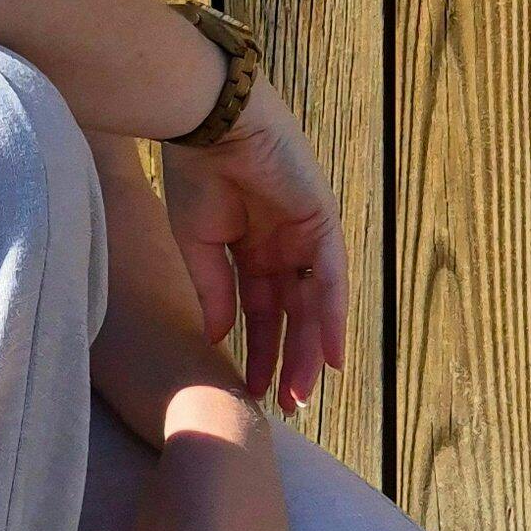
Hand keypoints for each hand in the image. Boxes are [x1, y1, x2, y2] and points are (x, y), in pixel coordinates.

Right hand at [160, 74, 347, 414]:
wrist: (210, 124)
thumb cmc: (196, 174)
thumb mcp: (198, 244)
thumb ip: (214, 291)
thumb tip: (220, 338)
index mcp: (251, 250)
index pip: (261, 311)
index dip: (259, 350)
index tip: (253, 389)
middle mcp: (282, 247)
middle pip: (292, 315)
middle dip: (290, 359)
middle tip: (287, 405)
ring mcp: (305, 236)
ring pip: (313, 305)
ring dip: (312, 350)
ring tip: (305, 393)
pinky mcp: (322, 223)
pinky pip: (331, 278)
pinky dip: (333, 316)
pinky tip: (333, 355)